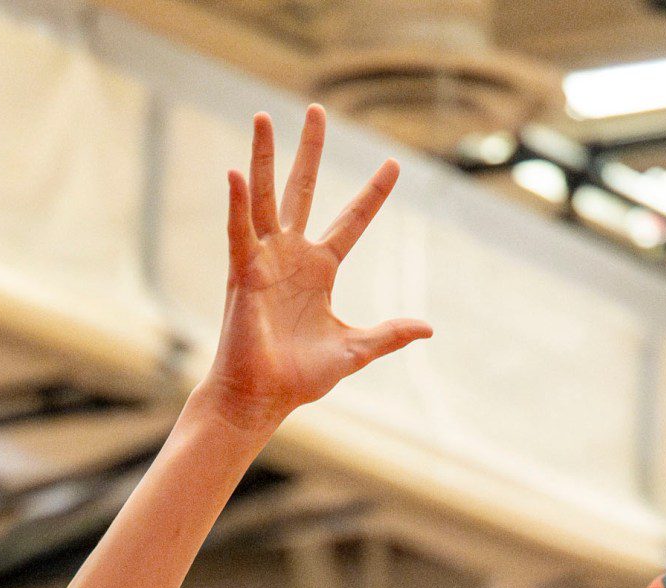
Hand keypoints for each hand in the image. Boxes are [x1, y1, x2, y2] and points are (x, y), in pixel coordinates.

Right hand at [198, 105, 430, 436]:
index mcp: (320, 271)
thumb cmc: (299, 379)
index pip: (352, 222)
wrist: (261, 398)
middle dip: (309, 151)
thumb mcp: (354, 350)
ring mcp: (265, 261)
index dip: (373, 194)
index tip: (394, 164)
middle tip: (316, 110)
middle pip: (302, 190)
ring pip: (266, 197)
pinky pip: (238, 232)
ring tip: (264, 117)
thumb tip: (428, 329)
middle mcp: (291, 256)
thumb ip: (388, 335)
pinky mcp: (242, 274)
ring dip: (264, 157)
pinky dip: (237, 203)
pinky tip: (236, 174)